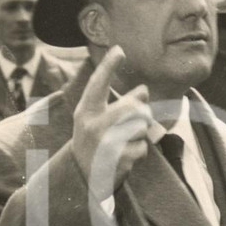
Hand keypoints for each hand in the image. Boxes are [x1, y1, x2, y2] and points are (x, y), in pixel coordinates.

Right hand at [73, 46, 152, 195]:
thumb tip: (144, 90)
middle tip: (139, 120)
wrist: (81, 176)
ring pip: (141, 127)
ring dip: (141, 134)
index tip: (119, 50)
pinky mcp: (117, 159)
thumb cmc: (95, 141)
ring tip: (125, 142)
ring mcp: (104, 143)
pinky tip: (125, 156)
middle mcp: (92, 125)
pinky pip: (143, 147)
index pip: (98, 84)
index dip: (108, 66)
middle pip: (134, 108)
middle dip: (143, 113)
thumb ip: (120, 105)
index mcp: (86, 111)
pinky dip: (139, 152)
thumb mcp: (99, 120)